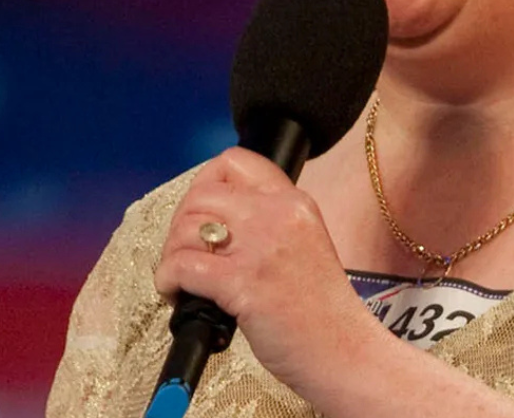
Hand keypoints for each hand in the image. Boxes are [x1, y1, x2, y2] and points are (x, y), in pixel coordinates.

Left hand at [153, 147, 384, 397]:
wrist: (345, 352)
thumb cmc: (321, 312)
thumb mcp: (305, 244)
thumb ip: (268, 225)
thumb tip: (213, 224)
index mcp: (295, 203)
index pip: (235, 162)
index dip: (205, 184)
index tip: (200, 214)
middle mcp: (278, 215)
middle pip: (201, 194)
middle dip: (180, 224)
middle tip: (184, 253)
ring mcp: (261, 248)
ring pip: (187, 228)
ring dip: (172, 255)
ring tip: (183, 281)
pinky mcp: (243, 284)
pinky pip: (182, 265)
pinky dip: (168, 280)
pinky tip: (177, 295)